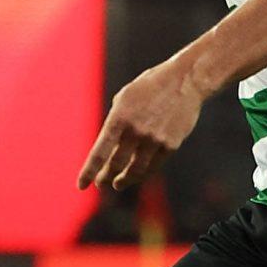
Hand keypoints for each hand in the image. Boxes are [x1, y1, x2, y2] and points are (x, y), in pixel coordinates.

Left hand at [78, 57, 209, 190]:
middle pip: (115, 165)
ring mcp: (154, 140)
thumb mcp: (125, 98)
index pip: (99, 152)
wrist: (185, 80)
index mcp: (119, 118)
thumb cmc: (150, 87)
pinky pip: (153, 167)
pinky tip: (137, 175)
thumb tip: (108, 146)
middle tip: (101, 183)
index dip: (89, 172)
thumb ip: (115, 121)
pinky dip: (142, 174)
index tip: (81, 185)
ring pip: (135, 171)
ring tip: (117, 184)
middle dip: (105, 178)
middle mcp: (135, 131)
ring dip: (124, 181)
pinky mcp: (171, 145)